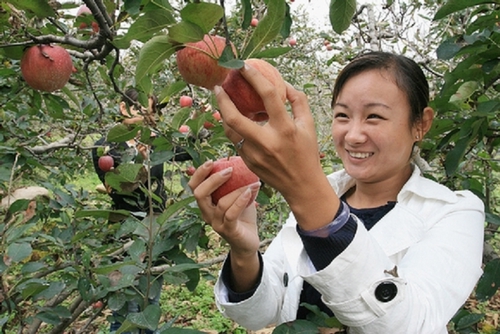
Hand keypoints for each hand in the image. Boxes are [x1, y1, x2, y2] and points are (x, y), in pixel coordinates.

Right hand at [187, 160, 260, 256]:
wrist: (248, 241)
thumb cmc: (241, 216)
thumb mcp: (236, 196)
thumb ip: (232, 182)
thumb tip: (235, 160)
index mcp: (206, 203)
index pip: (193, 186)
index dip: (199, 173)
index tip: (212, 161)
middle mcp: (207, 214)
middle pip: (199, 194)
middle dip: (212, 179)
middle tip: (230, 169)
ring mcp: (216, 223)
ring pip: (220, 203)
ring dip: (237, 189)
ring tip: (252, 183)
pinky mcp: (228, 231)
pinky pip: (231, 214)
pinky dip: (241, 201)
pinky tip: (250, 191)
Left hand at [214, 63, 338, 228]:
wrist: (301, 185)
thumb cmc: (306, 152)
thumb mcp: (309, 125)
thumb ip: (298, 101)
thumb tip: (283, 83)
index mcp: (285, 129)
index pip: (268, 96)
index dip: (254, 77)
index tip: (244, 66)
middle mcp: (267, 142)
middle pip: (235, 117)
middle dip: (222, 99)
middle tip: (217, 86)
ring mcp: (254, 154)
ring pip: (230, 130)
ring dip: (223, 113)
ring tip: (222, 100)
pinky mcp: (247, 162)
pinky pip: (235, 140)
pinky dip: (233, 128)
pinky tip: (233, 119)